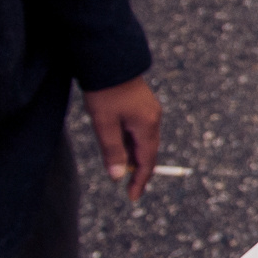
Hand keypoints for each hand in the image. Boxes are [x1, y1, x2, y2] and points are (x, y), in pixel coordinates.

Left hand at [82, 77, 161, 201]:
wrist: (109, 60)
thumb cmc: (104, 92)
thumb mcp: (104, 124)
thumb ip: (112, 151)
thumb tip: (118, 177)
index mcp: (146, 126)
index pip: (146, 161)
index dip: (140, 181)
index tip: (132, 197)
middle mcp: (153, 119)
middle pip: (149, 152)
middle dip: (140, 171)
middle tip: (129, 188)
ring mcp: (150, 111)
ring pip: (145, 141)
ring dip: (135, 157)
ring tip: (122, 169)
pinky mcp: (143, 105)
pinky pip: (141, 130)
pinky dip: (133, 143)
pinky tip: (121, 145)